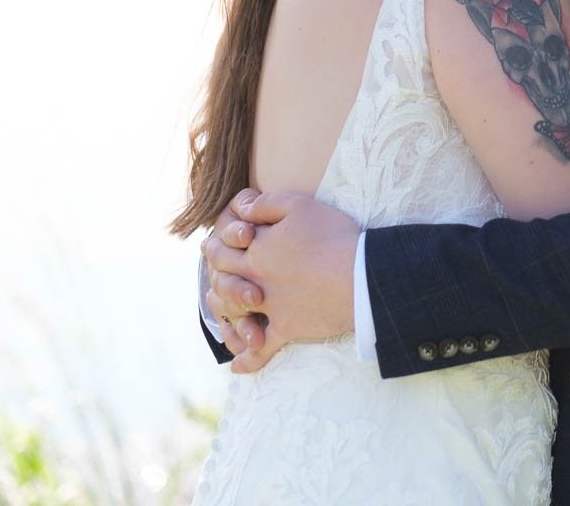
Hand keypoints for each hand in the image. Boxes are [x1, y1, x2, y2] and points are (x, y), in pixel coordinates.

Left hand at [204, 191, 360, 373]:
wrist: (359, 275)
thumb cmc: (332, 236)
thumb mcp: (299, 205)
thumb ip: (265, 204)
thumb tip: (240, 207)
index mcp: (256, 250)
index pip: (225, 246)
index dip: (216, 242)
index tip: (210, 242)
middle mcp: (256, 280)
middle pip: (224, 278)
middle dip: (214, 274)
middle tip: (210, 274)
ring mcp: (270, 307)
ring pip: (235, 313)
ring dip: (223, 311)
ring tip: (218, 309)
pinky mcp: (287, 328)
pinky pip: (262, 349)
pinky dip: (249, 359)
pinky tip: (238, 365)